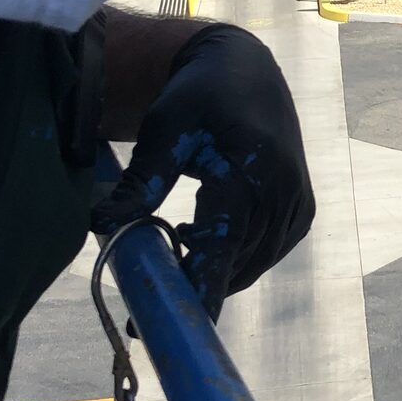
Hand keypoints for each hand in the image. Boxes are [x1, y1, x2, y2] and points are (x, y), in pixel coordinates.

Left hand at [90, 22, 314, 318]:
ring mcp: (296, 206)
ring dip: (212, 271)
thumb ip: (141, 181)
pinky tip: (207, 235)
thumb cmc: (198, 97)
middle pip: (233, 264)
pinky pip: (263, 255)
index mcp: (249, 170)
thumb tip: (100, 225)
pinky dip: (233, 258)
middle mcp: (282, 193)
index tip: (184, 328)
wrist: (247, 72)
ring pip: (247, 266)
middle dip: (192, 284)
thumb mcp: (165, 129)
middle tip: (147, 295)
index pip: (224, 244)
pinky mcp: (301, 213)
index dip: (204, 290)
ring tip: (177, 247)